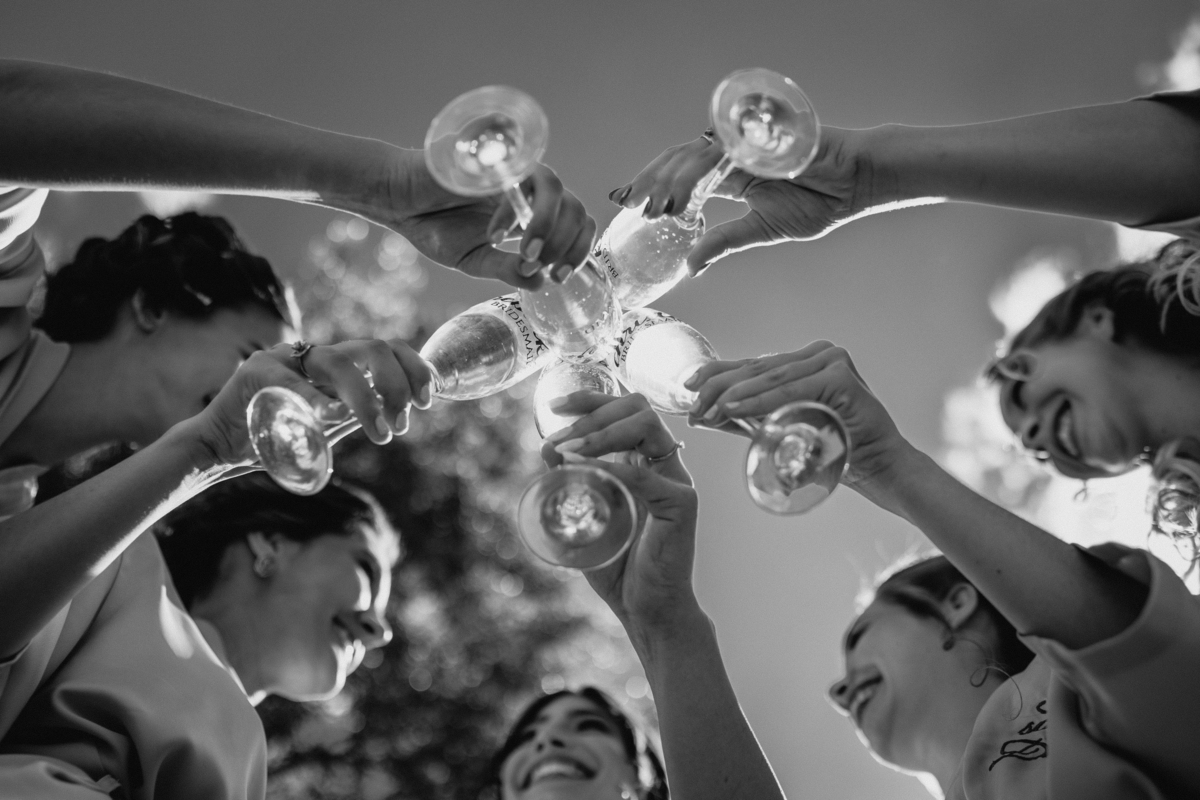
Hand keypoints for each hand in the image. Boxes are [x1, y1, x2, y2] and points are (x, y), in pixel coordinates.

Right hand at [189, 339, 432, 467]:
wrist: (222, 445)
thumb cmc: (278, 434)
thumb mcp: (328, 423)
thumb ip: (358, 413)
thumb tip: (401, 414)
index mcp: (335, 363)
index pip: (385, 349)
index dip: (413, 367)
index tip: (427, 398)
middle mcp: (315, 355)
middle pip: (371, 348)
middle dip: (398, 383)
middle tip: (402, 422)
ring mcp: (286, 359)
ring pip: (339, 363)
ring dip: (367, 399)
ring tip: (380, 433)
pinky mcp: (258, 374)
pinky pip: (293, 384)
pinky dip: (316, 400)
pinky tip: (332, 416)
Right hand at [360, 147, 595, 288]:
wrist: (398, 202)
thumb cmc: (435, 227)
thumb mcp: (475, 260)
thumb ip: (507, 269)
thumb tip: (541, 282)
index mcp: (532, 214)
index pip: (576, 224)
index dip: (578, 249)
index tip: (559, 276)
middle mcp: (529, 191)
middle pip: (575, 207)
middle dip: (567, 243)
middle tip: (543, 267)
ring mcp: (513, 173)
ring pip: (555, 188)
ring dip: (548, 226)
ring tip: (527, 254)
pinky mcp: (494, 160)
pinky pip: (517, 179)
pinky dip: (511, 212)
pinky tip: (492, 234)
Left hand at [541, 393, 699, 635]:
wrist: (645, 610)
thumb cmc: (617, 566)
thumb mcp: (583, 516)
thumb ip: (570, 483)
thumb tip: (547, 447)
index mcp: (642, 462)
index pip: (624, 409)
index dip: (591, 398)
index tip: (555, 406)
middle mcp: (662, 465)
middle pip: (638, 407)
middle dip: (593, 412)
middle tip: (560, 436)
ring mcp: (676, 482)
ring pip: (649, 427)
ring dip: (603, 433)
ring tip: (571, 452)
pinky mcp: (683, 505)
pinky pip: (650, 476)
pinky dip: (616, 469)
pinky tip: (588, 473)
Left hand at [609, 129, 866, 274]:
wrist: (855, 183)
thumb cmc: (817, 202)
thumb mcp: (760, 229)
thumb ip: (723, 242)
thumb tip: (690, 267)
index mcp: (727, 176)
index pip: (679, 178)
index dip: (652, 188)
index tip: (625, 204)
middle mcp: (728, 157)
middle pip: (675, 161)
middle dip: (648, 180)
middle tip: (625, 201)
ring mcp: (740, 145)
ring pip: (690, 155)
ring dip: (666, 180)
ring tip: (649, 206)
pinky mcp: (754, 140)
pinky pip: (718, 155)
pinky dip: (695, 174)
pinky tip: (680, 195)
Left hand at [684, 342, 915, 496]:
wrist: (879, 468)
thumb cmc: (835, 449)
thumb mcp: (781, 428)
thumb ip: (747, 419)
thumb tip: (705, 417)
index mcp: (805, 360)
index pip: (753, 365)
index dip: (717, 374)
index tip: (687, 387)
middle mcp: (819, 354)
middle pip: (758, 369)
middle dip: (719, 387)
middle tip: (692, 404)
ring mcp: (832, 360)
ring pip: (771, 378)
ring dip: (733, 394)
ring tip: (707, 408)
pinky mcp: (840, 377)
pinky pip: (791, 390)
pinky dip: (761, 400)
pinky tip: (734, 407)